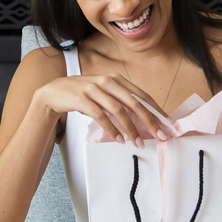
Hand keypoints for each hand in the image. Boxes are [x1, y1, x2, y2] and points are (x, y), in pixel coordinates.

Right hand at [34, 74, 166, 144]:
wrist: (54, 92)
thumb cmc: (83, 94)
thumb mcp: (104, 92)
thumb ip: (121, 100)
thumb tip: (144, 117)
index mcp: (116, 79)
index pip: (142, 95)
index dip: (156, 110)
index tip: (167, 124)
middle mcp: (107, 81)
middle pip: (135, 103)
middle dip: (150, 121)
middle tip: (160, 136)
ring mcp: (94, 89)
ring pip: (119, 111)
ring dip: (131, 129)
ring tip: (138, 143)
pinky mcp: (82, 99)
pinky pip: (101, 116)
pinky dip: (112, 129)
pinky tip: (119, 139)